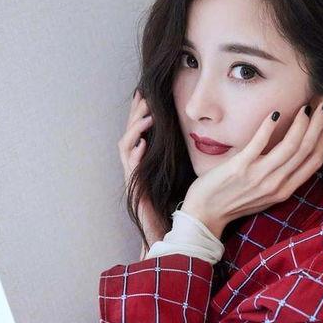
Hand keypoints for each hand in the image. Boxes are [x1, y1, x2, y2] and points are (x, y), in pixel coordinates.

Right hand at [118, 89, 167, 255]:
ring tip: (146, 115)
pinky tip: (142, 144)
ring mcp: (133, 176)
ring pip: (125, 146)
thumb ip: (179, 154)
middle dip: (135, 113)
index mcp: (144, 159)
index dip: (140, 111)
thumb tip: (197, 135)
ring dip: (135, 129)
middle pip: (129, 132)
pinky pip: (131, 168)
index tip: (146, 93)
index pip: (140, 130)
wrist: (166, 230)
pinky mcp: (135, 188)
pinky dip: (135, 155)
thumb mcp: (178, 171)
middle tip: (143, 95)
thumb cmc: (173, 202)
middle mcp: (135, 165)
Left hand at [181, 98, 322, 238]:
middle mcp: (276, 184)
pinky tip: (275, 113)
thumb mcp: (265, 196)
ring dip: (302, 122)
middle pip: (306, 149)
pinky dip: (269, 126)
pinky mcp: (240, 167)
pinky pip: (259, 142)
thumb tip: (294, 156)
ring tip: (307, 106)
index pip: (314, 162)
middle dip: (319, 124)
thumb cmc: (234, 202)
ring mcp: (259, 175)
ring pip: (291, 145)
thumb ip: (281, 179)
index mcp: (285, 191)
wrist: (205, 214)